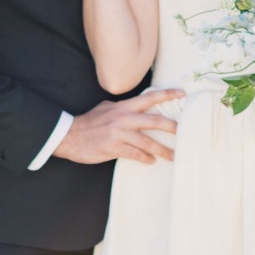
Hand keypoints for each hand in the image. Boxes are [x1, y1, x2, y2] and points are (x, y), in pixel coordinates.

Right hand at [53, 87, 183, 164]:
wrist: (69, 135)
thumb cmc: (89, 122)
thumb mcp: (106, 108)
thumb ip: (122, 108)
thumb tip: (135, 109)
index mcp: (123, 106)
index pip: (149, 98)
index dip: (166, 94)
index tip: (182, 94)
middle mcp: (123, 117)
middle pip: (154, 120)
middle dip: (172, 127)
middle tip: (185, 131)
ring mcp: (119, 133)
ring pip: (147, 142)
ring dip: (163, 150)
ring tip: (174, 155)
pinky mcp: (113, 147)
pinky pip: (135, 154)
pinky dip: (145, 158)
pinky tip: (151, 161)